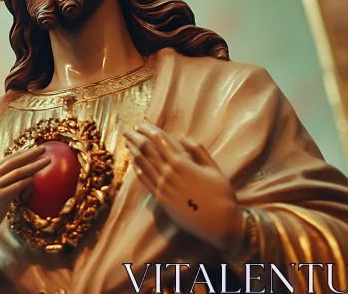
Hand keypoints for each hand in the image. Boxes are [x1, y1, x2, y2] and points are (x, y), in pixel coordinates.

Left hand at [124, 123, 241, 251]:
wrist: (218, 223)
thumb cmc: (220, 194)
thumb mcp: (213, 168)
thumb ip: (198, 151)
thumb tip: (182, 137)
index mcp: (181, 163)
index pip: (159, 141)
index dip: (148, 131)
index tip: (141, 124)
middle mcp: (168, 173)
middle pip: (147, 150)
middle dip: (136, 137)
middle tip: (128, 130)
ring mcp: (162, 187)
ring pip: (142, 164)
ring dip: (133, 151)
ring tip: (127, 142)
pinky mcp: (160, 199)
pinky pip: (144, 180)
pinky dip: (137, 168)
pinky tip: (133, 162)